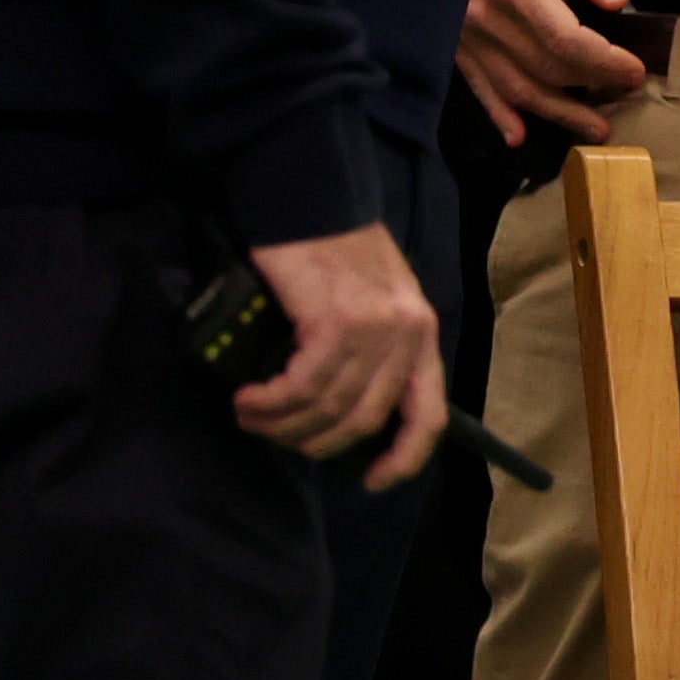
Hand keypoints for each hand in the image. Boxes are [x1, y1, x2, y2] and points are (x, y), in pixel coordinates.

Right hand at [240, 221, 445, 485]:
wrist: (312, 197)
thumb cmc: (332, 249)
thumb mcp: (372, 301)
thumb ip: (371, 349)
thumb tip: (338, 408)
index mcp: (421, 335)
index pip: (429, 415)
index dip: (405, 458)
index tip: (373, 482)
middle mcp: (408, 336)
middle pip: (363, 420)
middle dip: (314, 441)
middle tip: (274, 434)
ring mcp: (375, 329)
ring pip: (328, 406)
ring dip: (281, 423)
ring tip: (250, 414)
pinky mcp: (336, 320)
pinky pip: (303, 384)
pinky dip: (272, 401)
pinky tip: (250, 398)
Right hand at [458, 0, 644, 146]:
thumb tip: (617, 1)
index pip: (569, 43)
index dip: (607, 64)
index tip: (637, 71)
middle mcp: (481, 15)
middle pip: (546, 70)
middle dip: (591, 87)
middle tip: (627, 92)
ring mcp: (458, 30)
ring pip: (514, 87)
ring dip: (556, 113)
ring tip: (593, 129)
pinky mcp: (446, 36)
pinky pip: (473, 83)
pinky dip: (498, 112)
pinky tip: (518, 136)